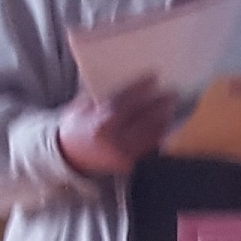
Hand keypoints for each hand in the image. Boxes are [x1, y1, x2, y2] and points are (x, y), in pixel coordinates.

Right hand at [57, 78, 175, 178]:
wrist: (69, 157)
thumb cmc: (76, 128)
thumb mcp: (81, 108)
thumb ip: (103, 96)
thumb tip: (128, 80)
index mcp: (102, 125)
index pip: (126, 102)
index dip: (142, 88)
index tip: (154, 77)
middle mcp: (115, 141)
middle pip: (145, 119)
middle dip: (160, 105)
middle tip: (171, 93)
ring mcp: (125, 155)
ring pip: (152, 134)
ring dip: (164, 118)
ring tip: (171, 106)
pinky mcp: (132, 163)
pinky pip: (151, 146)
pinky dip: (159, 133)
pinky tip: (164, 122)